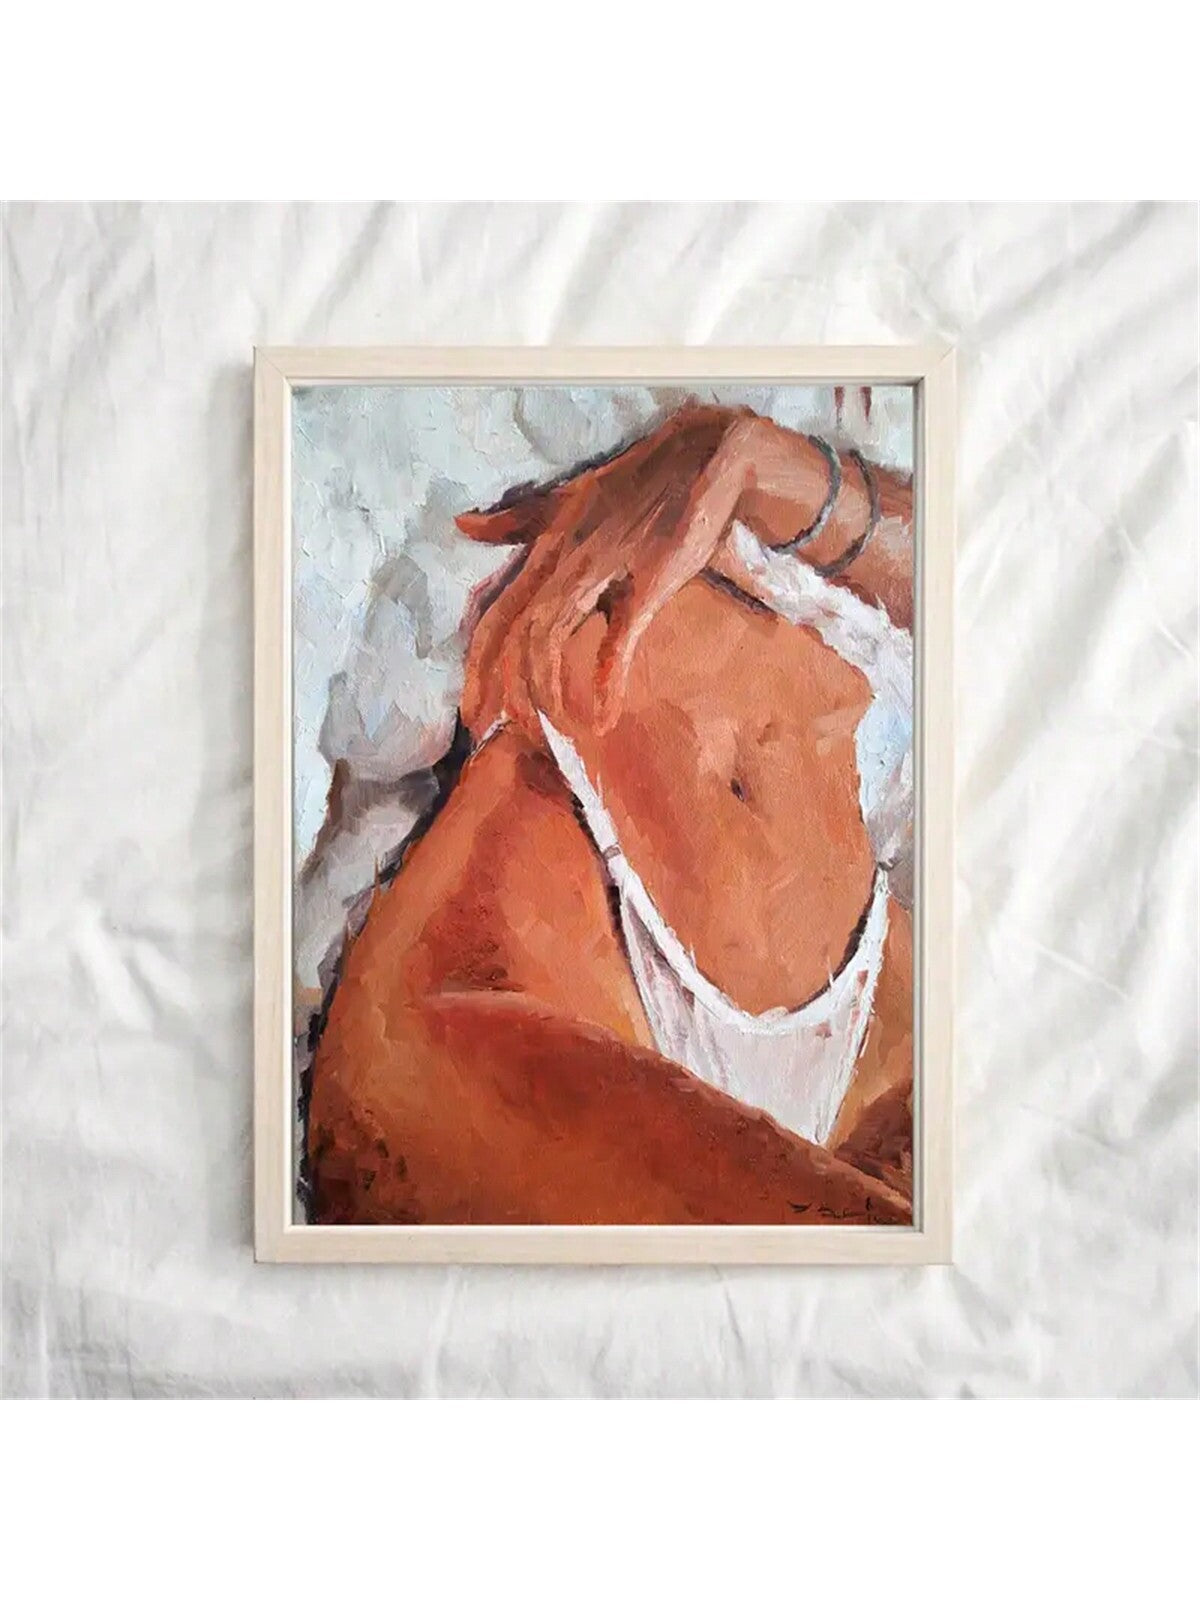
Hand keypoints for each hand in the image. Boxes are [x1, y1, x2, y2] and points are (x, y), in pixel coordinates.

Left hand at [457, 402, 755, 743]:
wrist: (701, 457)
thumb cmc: (634, 486)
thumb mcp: (564, 500)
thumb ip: (515, 521)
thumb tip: (463, 524)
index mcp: (541, 548)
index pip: (494, 615)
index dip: (477, 668)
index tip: (473, 716)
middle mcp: (561, 558)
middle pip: (512, 633)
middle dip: (503, 688)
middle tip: (509, 734)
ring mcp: (602, 566)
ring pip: (549, 635)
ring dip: (549, 688)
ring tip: (563, 726)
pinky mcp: (647, 579)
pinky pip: (616, 637)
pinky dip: (606, 679)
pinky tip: (603, 713)